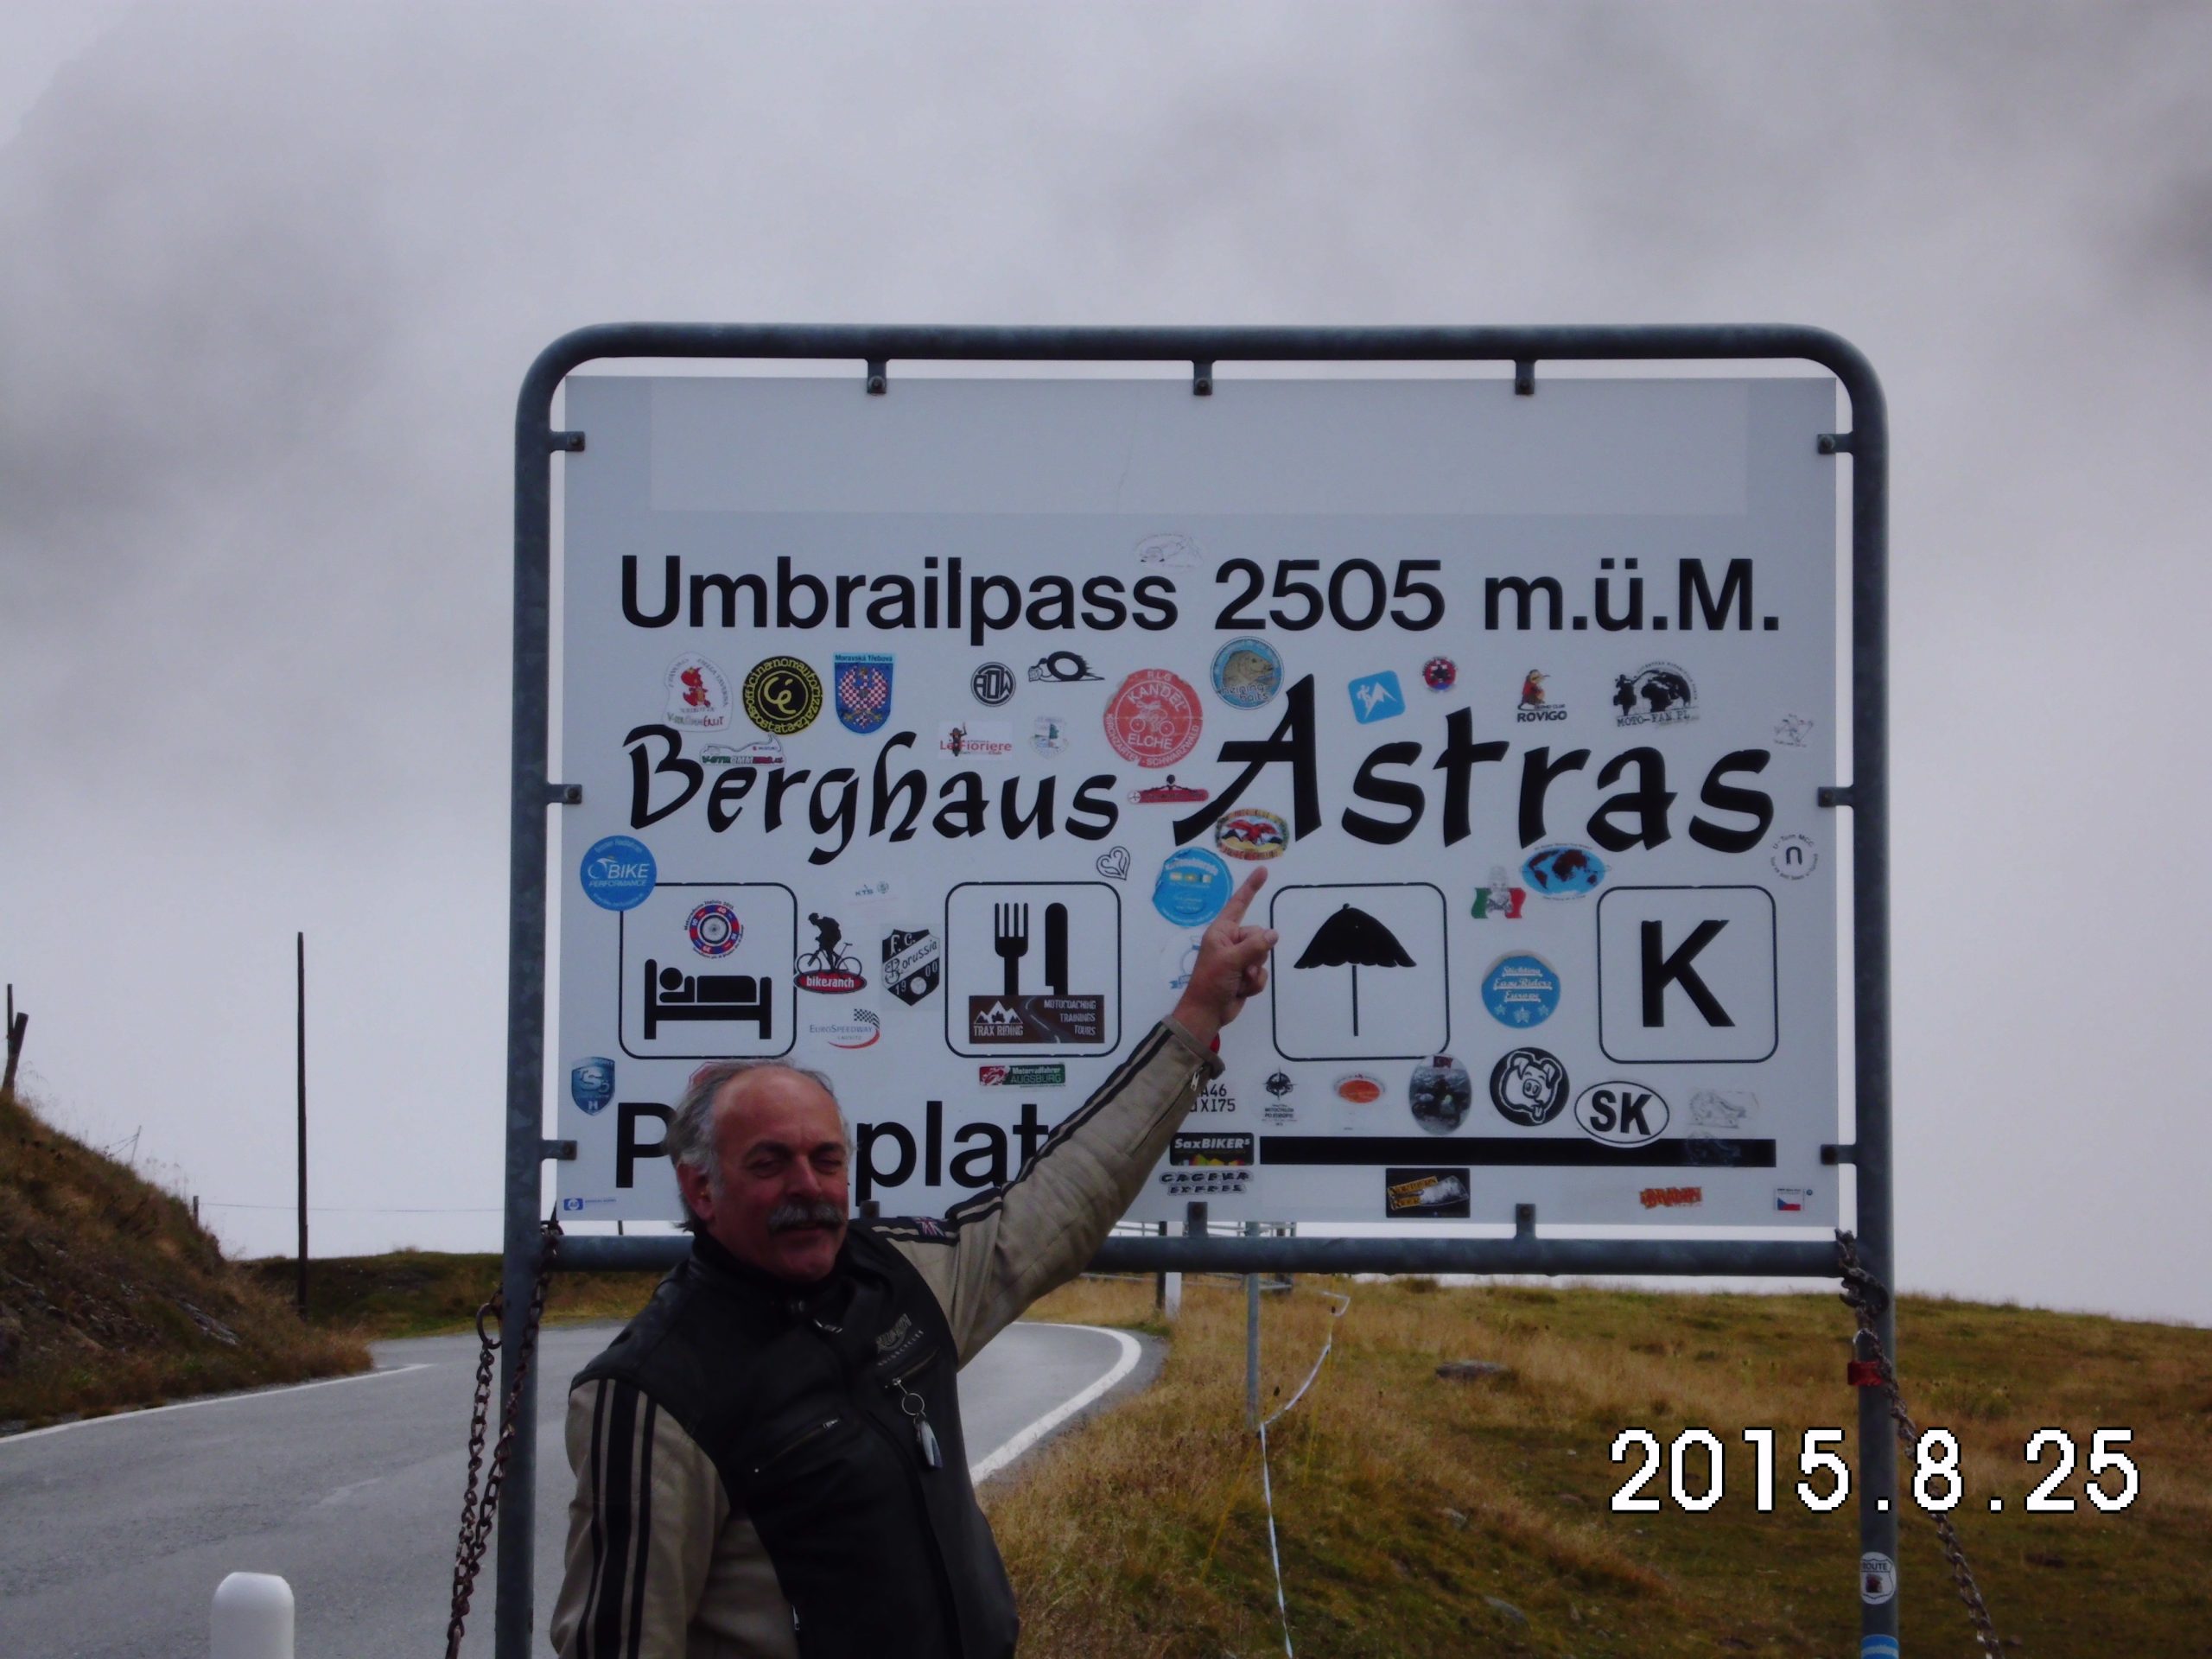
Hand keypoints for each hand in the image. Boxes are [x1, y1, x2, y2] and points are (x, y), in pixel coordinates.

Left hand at [1170, 868, 1277, 1049]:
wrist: (1208, 1013)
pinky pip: (1262, 973)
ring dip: (1253, 973)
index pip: (1239, 904)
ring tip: (1237, 981)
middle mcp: (1231, 941)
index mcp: (1221, 932)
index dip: (1251, 887)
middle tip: (1240, 968)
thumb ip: (1254, 946)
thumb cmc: (1211, 982)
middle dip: (1255, 955)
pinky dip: (1254, 984)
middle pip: (1259, 936)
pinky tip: (1241, 990)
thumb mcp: (1231, 961)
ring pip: (1262, 957)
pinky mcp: (1245, 975)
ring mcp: (1239, 958)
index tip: (1263, 871)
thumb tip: (1273, 934)